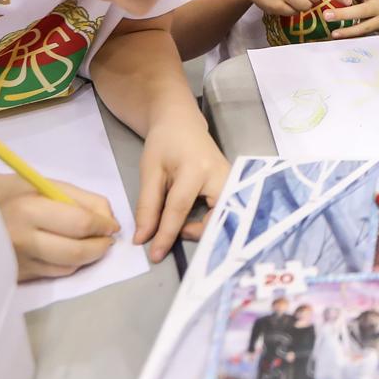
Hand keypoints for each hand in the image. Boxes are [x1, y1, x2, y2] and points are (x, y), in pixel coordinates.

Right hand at [0, 171, 119, 280]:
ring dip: (88, 257)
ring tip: (91, 244)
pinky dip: (68, 264)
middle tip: (108, 239)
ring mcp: (17, 262)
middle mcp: (22, 240)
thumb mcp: (44, 184)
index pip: (80, 224)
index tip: (112, 225)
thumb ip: (81, 200)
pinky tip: (68, 251)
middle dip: (100, 247)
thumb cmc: (9, 191)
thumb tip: (108, 220)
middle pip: (76, 252)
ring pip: (67, 267)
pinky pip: (52, 273)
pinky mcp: (15, 276)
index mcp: (29, 210)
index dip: (103, 226)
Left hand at [134, 109, 230, 261]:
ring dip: (206, 229)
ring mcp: (233, 181)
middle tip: (177, 234)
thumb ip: (147, 205)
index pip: (180, 209)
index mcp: (196, 168)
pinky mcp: (235, 186)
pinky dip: (213, 223)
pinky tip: (195, 221)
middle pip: (215, 217)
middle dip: (198, 234)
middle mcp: (222, 175)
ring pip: (227, 217)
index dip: (166, 234)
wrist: (183, 123)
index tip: (155, 255)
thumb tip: (144, 238)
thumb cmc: (165, 143)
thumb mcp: (150, 171)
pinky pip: (228, 212)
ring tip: (184, 226)